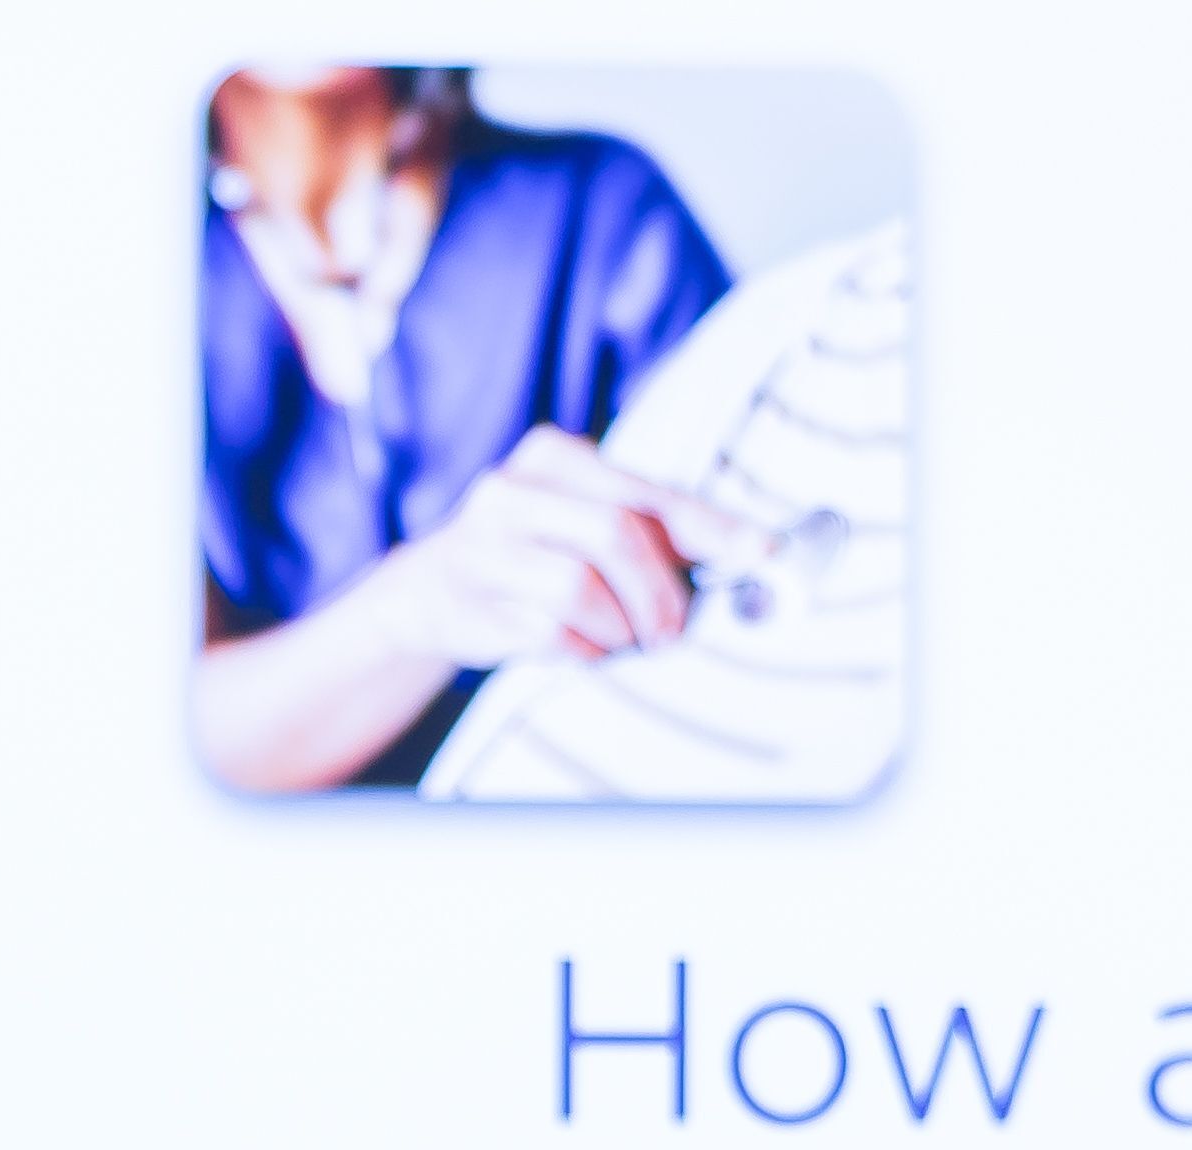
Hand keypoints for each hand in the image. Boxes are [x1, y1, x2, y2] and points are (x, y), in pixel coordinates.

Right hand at [377, 430, 754, 670]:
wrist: (428, 592)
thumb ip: (652, 534)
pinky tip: (581, 648)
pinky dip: (582, 651)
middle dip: (660, 593)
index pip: (649, 493)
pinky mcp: (471, 597)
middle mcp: (516, 487)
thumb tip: (746, 562)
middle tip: (671, 631)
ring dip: (618, 628)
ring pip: (580, 586)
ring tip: (620, 639)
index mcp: (557, 456)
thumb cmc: (534, 559)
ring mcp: (485, 541)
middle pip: (617, 533)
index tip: (763, 553)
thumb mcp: (586, 524)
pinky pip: (550, 632)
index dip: (712, 526)